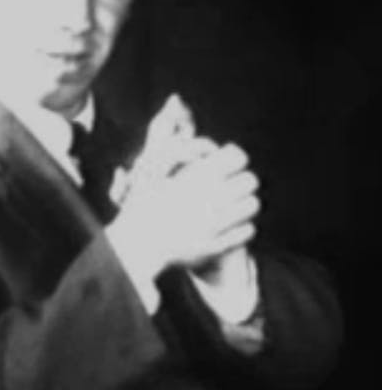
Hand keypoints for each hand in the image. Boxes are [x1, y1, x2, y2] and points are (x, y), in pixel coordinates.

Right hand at [110, 141, 259, 278]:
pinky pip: (248, 230)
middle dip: (241, 179)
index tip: (226, 163)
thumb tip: (198, 142)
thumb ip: (174, 150)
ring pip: (252, 204)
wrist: (136, 248)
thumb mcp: (150, 170)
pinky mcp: (219, 246)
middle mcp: (210, 199)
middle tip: (231, 185)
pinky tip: (228, 226)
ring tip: (232, 205)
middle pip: (250, 179)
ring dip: (244, 202)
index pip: (237, 157)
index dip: (233, 157)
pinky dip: (242, 227)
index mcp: (195, 177)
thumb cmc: (142, 205)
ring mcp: (216, 224)